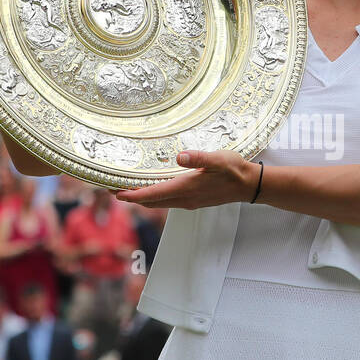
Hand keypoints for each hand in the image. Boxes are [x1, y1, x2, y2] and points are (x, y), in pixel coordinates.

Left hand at [114, 150, 258, 208]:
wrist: (248, 185)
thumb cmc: (234, 171)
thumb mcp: (218, 159)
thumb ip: (198, 158)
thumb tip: (180, 157)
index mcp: (186, 189)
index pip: (153, 194)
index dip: (132, 195)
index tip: (115, 192)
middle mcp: (184, 199)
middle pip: (150, 202)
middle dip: (131, 197)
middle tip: (111, 188)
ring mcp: (188, 202)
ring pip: (158, 203)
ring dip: (141, 198)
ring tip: (126, 189)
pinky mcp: (192, 200)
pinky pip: (166, 201)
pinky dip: (153, 196)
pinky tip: (150, 188)